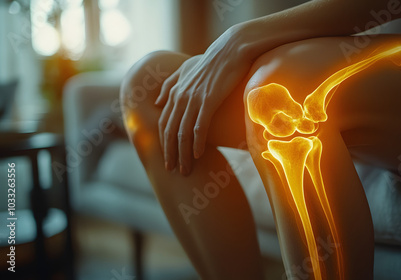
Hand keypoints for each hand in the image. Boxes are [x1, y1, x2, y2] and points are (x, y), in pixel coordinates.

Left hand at [155, 24, 253, 175]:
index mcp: (174, 92)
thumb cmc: (212, 60)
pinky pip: (199, 127)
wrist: (231, 50)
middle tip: (172, 171)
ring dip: (183, 154)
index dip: (164, 143)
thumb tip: (157, 101)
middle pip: (170, 132)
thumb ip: (169, 85)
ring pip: (183, 133)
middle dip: (170, 154)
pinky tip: (199, 155)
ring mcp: (193, 99)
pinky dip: (198, 143)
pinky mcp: (208, 101)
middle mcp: (180, 97)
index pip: (164, 123)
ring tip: (186, 170)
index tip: (167, 158)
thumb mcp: (185, 70)